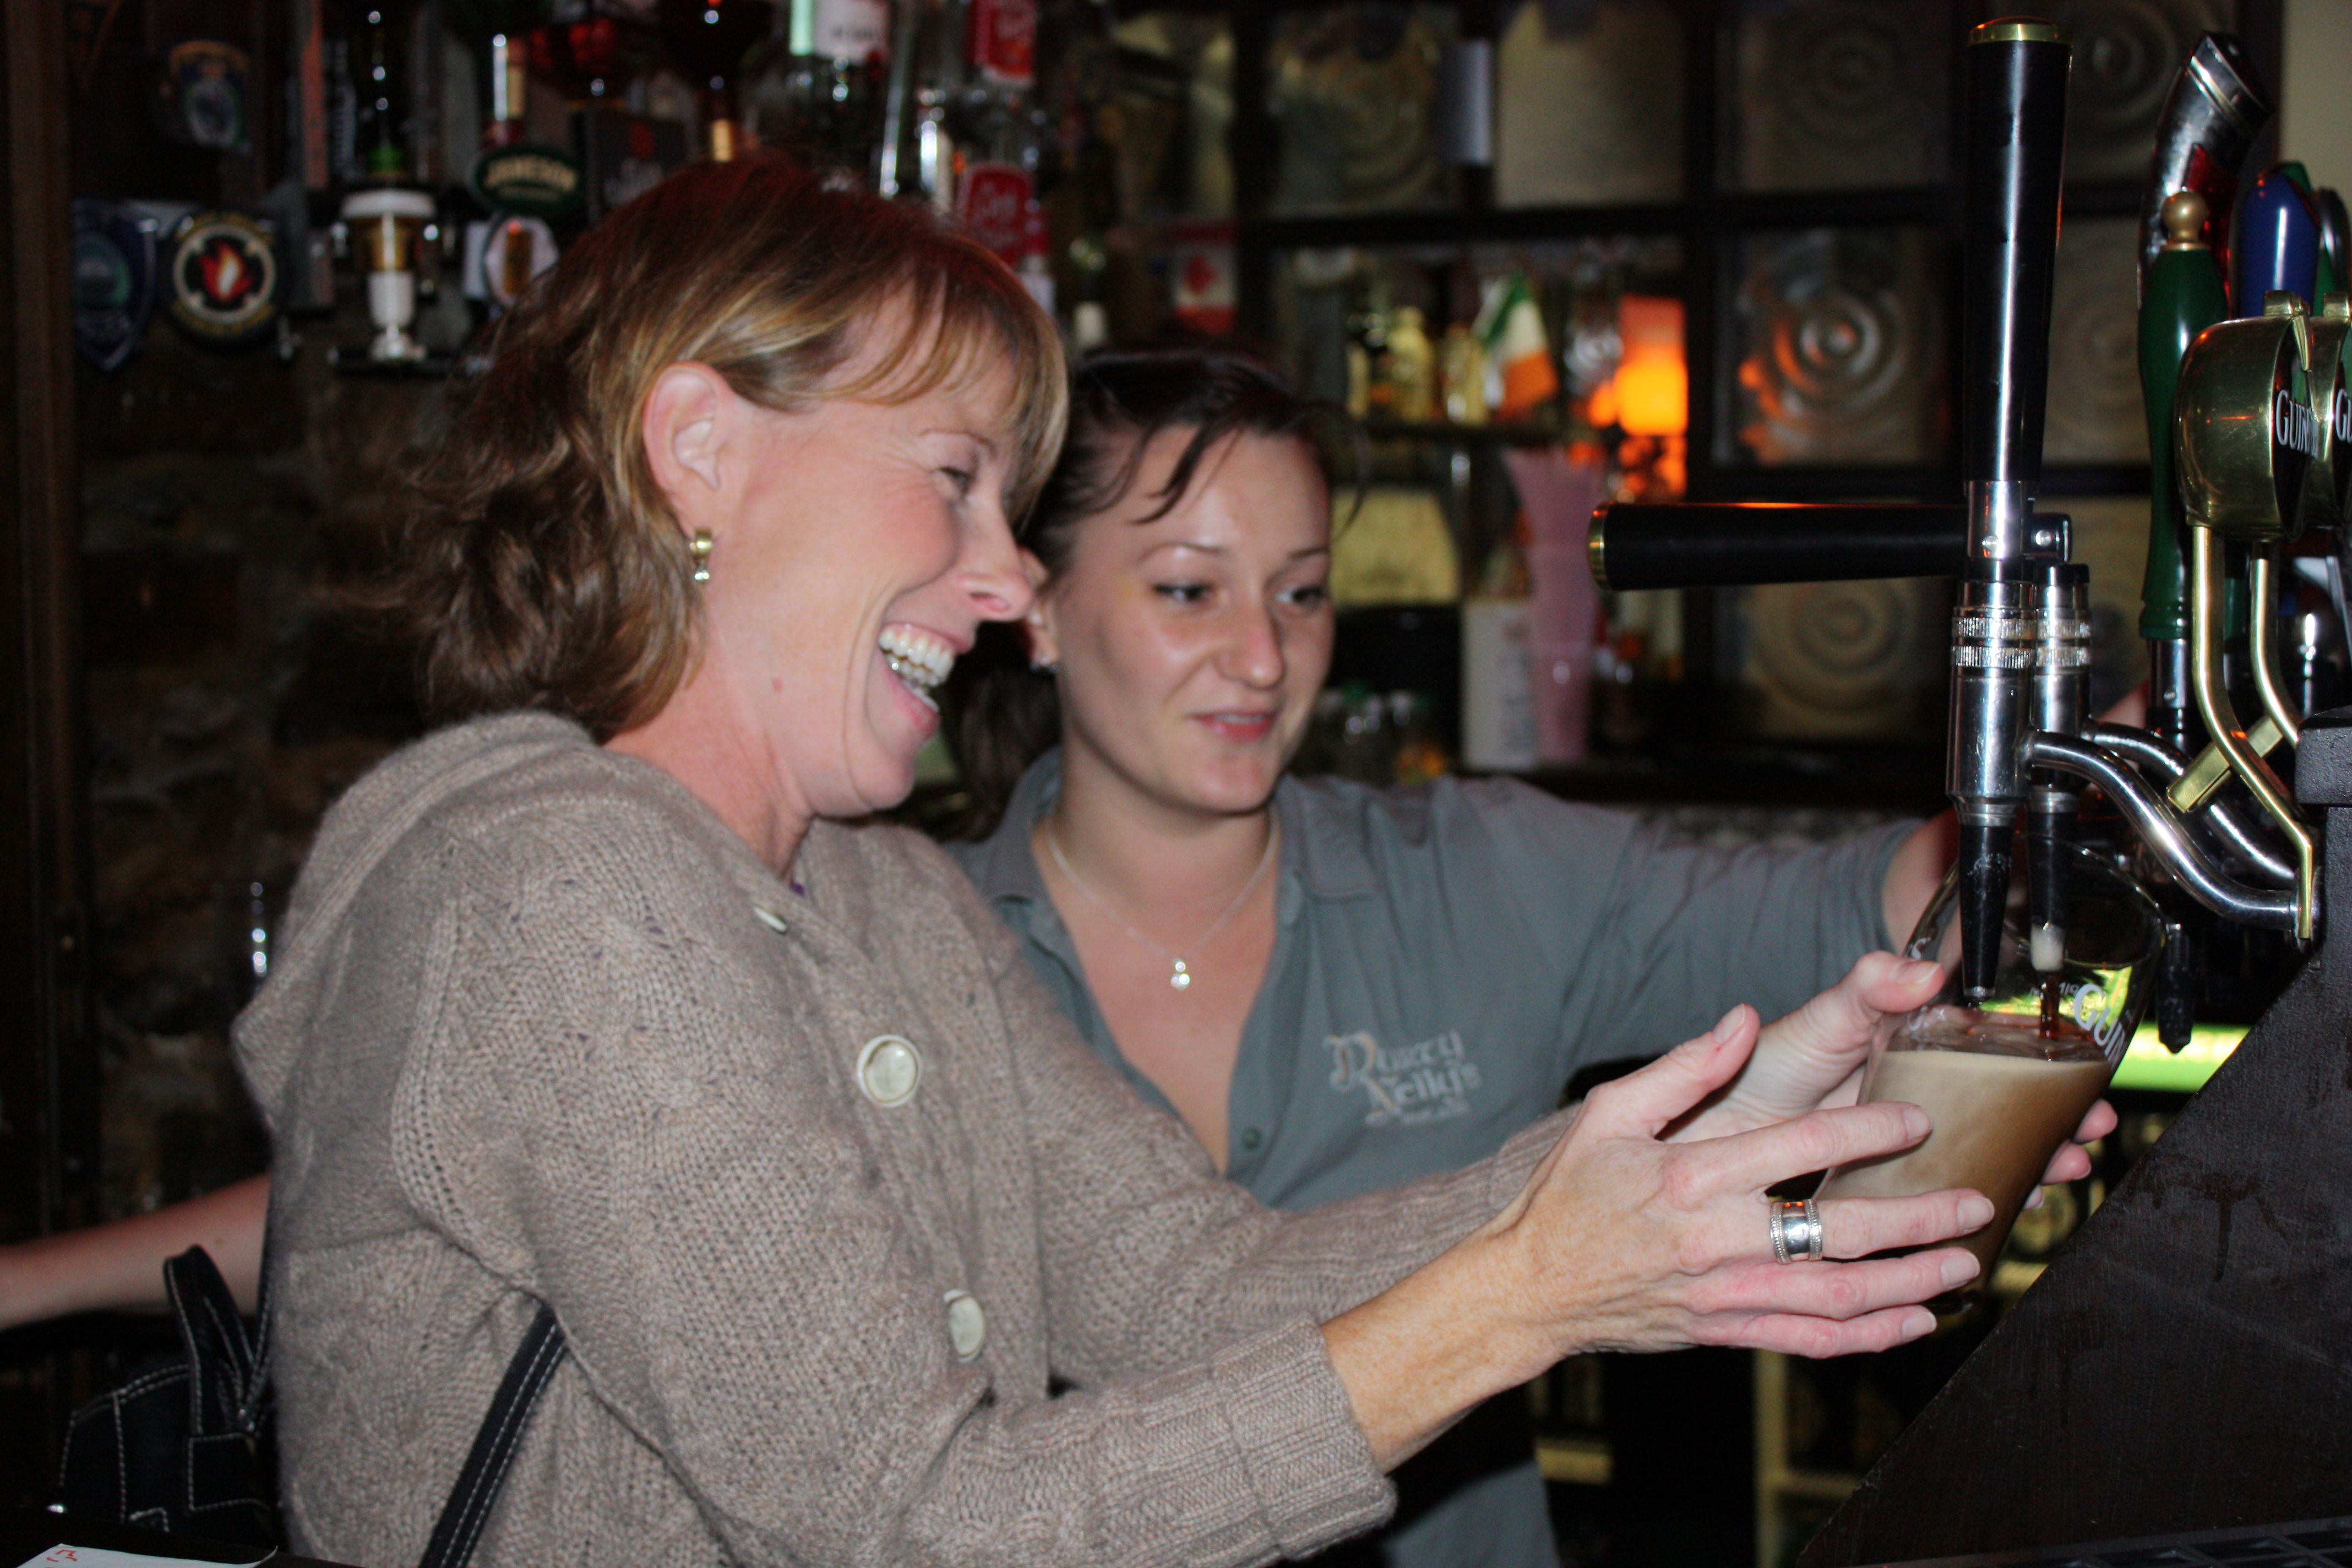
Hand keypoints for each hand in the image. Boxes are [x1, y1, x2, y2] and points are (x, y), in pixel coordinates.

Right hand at [1320, 1006, 1990, 1470]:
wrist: (1527, 1288)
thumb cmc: (1567, 1195)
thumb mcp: (1609, 1113)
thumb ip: (1683, 1067)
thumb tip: (1740, 1019)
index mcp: (1691, 1176)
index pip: (1798, 1147)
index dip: (1866, 1129)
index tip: (1919, 1117)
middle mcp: (1715, 1238)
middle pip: (1837, 1232)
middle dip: (1916, 1219)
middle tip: (1976, 1202)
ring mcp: (1724, 1293)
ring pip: (1837, 1295)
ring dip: (1909, 1283)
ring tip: (1965, 1265)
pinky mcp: (1724, 1331)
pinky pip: (1809, 1340)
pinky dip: (1868, 1336)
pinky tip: (1913, 1321)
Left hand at [1672, 954, 2118, 1191]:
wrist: (1709, 1127)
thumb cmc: (1764, 1064)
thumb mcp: (1822, 1018)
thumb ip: (1869, 989)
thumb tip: (1926, 969)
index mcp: (1913, 1065)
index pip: (1997, 1068)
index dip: (2046, 1078)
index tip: (2086, 1089)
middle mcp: (1916, 1113)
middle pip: (2002, 1122)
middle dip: (2052, 1132)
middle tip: (2087, 1139)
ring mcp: (1900, 1160)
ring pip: (1978, 1169)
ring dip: (2024, 1173)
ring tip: (2059, 1175)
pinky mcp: (1879, 1204)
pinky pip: (1934, 1216)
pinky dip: (1969, 1222)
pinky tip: (1999, 1230)